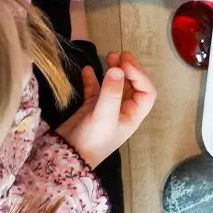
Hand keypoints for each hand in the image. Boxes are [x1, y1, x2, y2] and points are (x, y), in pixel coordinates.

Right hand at [56, 52, 156, 167]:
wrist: (66, 157)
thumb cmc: (91, 141)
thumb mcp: (104, 116)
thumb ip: (111, 92)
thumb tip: (117, 68)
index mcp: (133, 115)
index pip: (146, 91)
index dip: (139, 75)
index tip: (125, 63)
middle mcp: (123, 111)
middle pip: (132, 85)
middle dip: (128, 69)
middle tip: (120, 54)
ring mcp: (107, 109)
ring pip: (114, 85)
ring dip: (113, 70)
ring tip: (108, 56)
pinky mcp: (91, 108)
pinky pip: (95, 89)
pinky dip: (92, 78)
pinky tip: (87, 69)